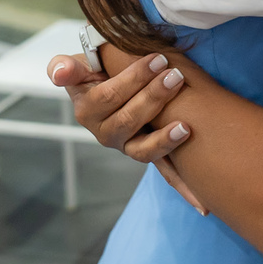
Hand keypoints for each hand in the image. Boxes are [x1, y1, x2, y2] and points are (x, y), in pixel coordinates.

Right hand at [47, 51, 207, 213]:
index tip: (158, 60)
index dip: (133, 78)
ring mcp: (128, 146)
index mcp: (88, 110)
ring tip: (185, 126)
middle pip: (127, 121)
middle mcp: (105, 133)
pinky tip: (202, 203)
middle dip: (154, 97)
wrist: (120, 86)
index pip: (108, 97)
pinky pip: (165, 172)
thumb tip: (60, 73)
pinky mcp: (150, 153)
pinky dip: (183, 186)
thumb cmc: (102, 72)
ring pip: (143, 149)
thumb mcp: (82, 67)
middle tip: (176, 76)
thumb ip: (68, 68)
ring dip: (164, 140)